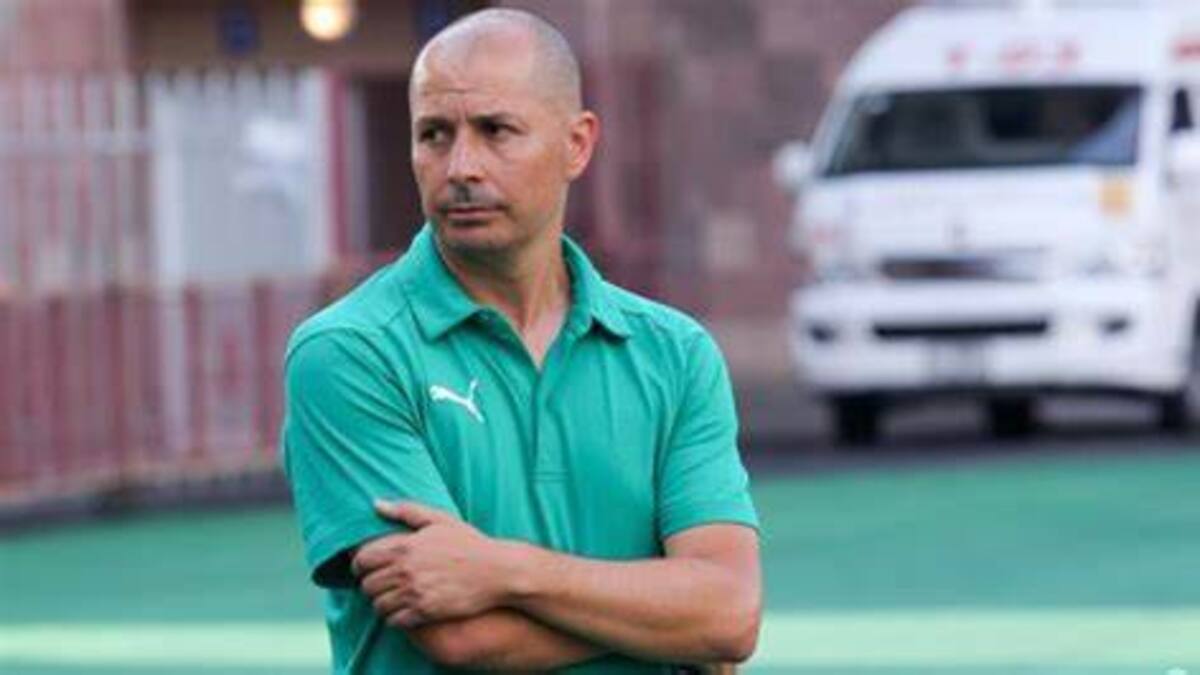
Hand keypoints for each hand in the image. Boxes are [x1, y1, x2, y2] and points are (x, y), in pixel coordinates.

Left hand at [352, 501, 510, 627]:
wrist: (498, 572)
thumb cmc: (470, 544)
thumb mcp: (440, 520)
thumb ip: (406, 510)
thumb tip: (376, 504)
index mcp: (405, 546)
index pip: (362, 560)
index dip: (359, 566)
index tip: (367, 569)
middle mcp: (406, 570)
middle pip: (367, 585)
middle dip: (370, 585)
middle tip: (382, 585)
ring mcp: (415, 592)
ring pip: (378, 605)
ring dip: (382, 603)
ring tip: (393, 598)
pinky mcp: (426, 611)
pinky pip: (395, 621)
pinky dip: (395, 618)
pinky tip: (405, 610)